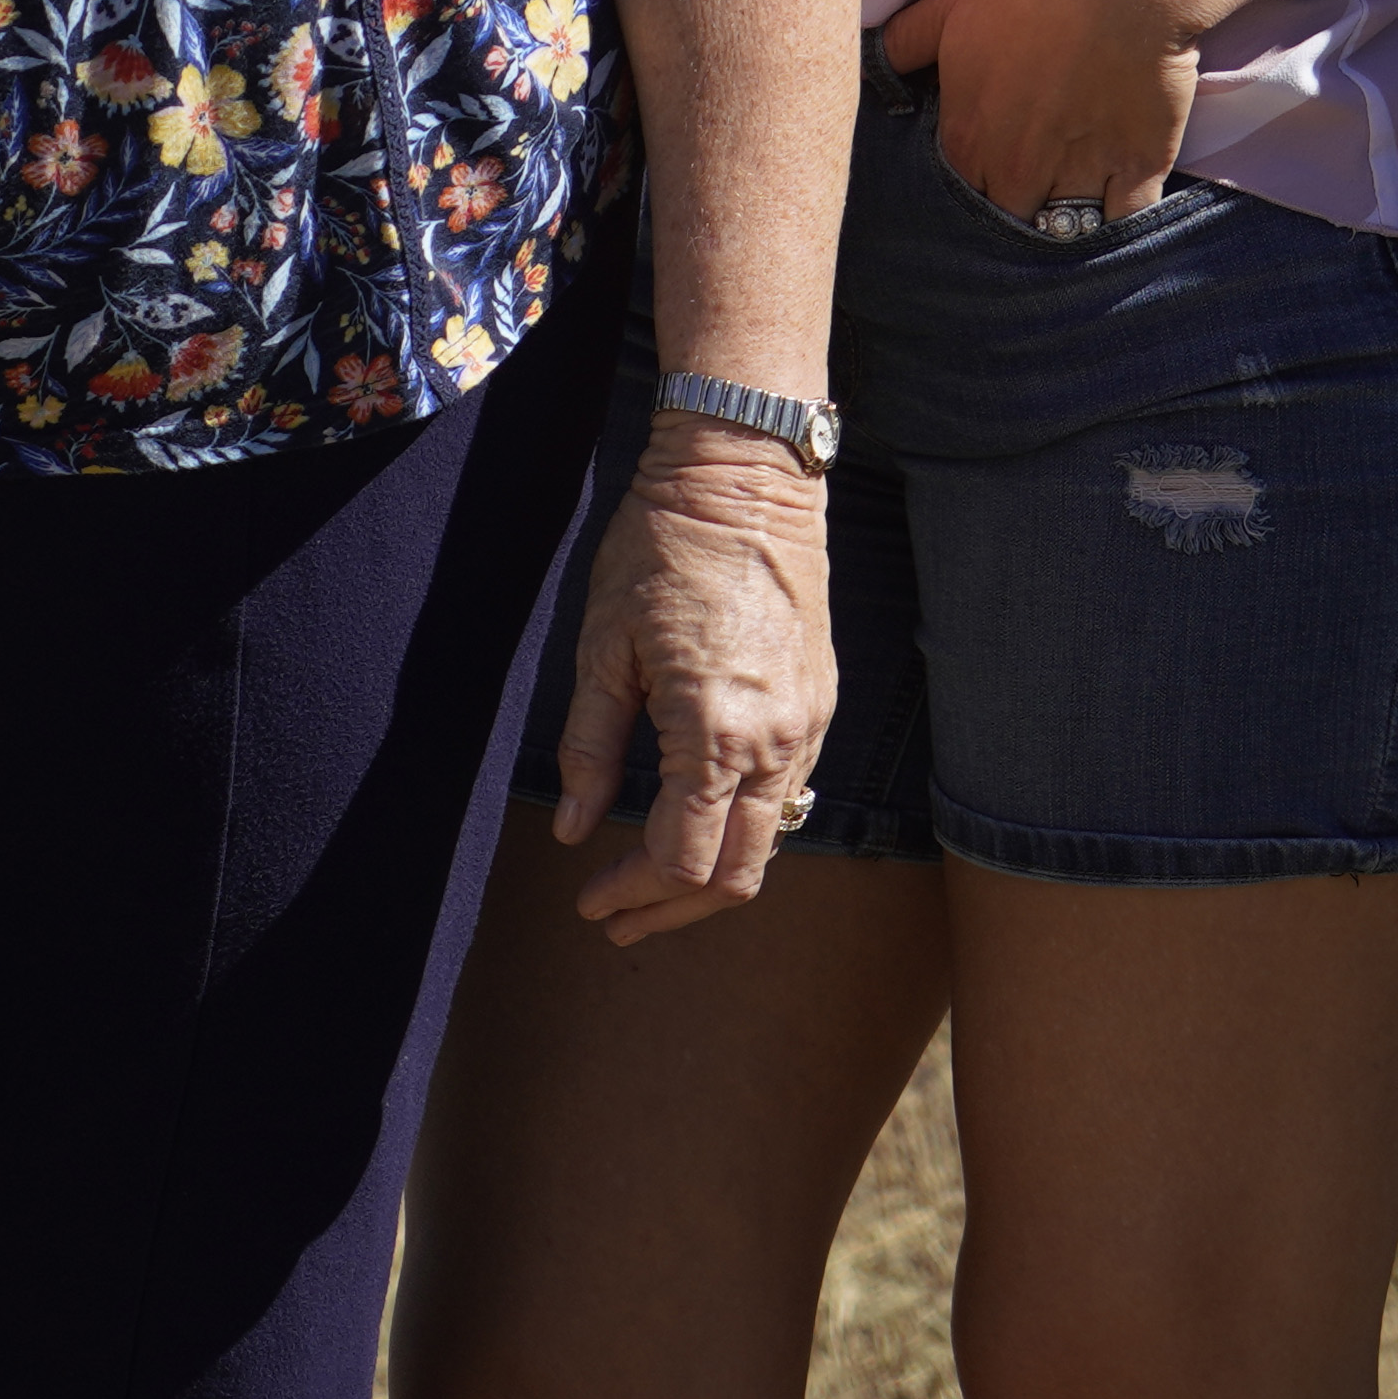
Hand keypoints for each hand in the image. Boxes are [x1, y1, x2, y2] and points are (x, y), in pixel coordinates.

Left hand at [540, 418, 835, 939]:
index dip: (633, 893)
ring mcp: (809, 725)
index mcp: (716, 732)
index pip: (682, 857)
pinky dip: (746, 829)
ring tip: (650, 887)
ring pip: (773, 842)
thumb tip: (576, 831)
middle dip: (674, 910)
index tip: (590, 903)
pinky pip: (792, 794)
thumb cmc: (662, 549)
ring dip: (712, 876)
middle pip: (738, 874)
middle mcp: (778, 740)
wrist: (744, 477)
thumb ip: (590, 748)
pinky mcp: (821, 704)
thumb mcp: (603, 648)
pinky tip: (700, 823)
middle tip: (617, 921)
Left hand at [879, 0, 1259, 223]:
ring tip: (1073, 196)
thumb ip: (906, 42)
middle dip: (1014, 207)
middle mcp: (1018, 166)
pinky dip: (1120, 219)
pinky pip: (1124, 221)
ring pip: (1063, 229)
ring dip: (1064, 219)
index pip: (958, 194)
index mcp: (969, 135)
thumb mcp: (952, 2)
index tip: (988, 170)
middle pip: (1008, 220)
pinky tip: (1117, 200)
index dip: (974, 184)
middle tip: (1031, 182)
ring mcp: (1080, 171)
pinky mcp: (1139, 165)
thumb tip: (870, 58)